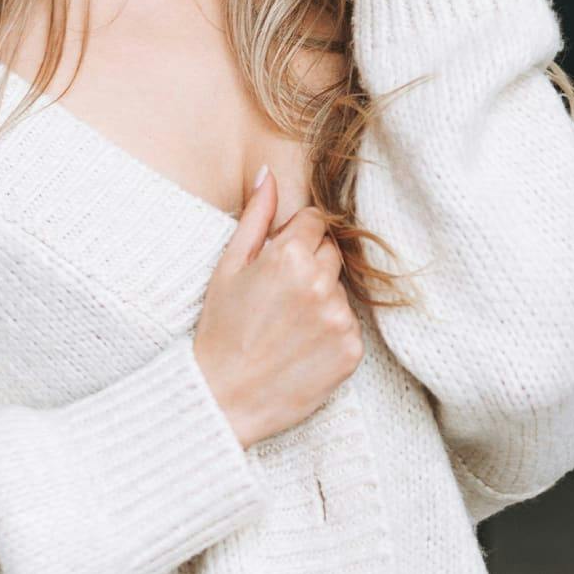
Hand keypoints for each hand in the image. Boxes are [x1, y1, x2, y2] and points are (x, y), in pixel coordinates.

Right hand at [193, 169, 363, 448]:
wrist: (224, 399)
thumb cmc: (221, 329)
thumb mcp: (228, 266)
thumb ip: (256, 216)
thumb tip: (270, 174)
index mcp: (290, 256)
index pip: (316, 222)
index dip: (296, 238)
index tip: (279, 261)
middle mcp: (321, 284)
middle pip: (331, 253)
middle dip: (310, 266)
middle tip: (278, 297)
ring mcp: (339, 319)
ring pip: (339, 290)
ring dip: (321, 300)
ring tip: (286, 326)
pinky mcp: (352, 351)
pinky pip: (349, 325)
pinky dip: (330, 333)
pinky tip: (300, 347)